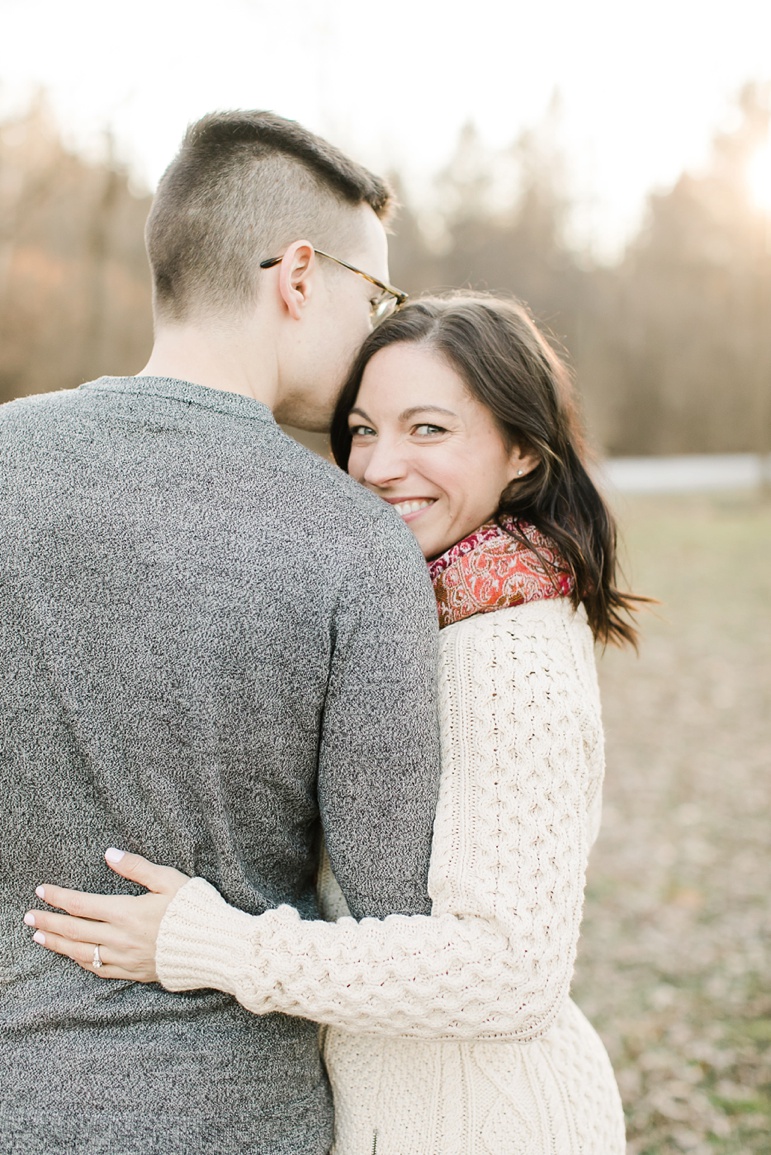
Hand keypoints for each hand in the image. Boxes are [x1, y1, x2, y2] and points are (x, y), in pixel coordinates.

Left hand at [24, 849, 189, 981]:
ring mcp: (126, 958)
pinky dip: (82, 962)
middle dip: (49, 922)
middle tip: (28, 917)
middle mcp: (121, 938)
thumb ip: (137, 867)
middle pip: (75, 930)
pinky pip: (100, 970)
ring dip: (58, 944)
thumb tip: (109, 854)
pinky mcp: (135, 972)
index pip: (82, 904)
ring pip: (82, 953)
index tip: (41, 891)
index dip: (59, 897)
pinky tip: (74, 956)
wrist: (216, 947)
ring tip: (40, 937)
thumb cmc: (196, 909)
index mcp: (127, 912)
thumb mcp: (169, 879)